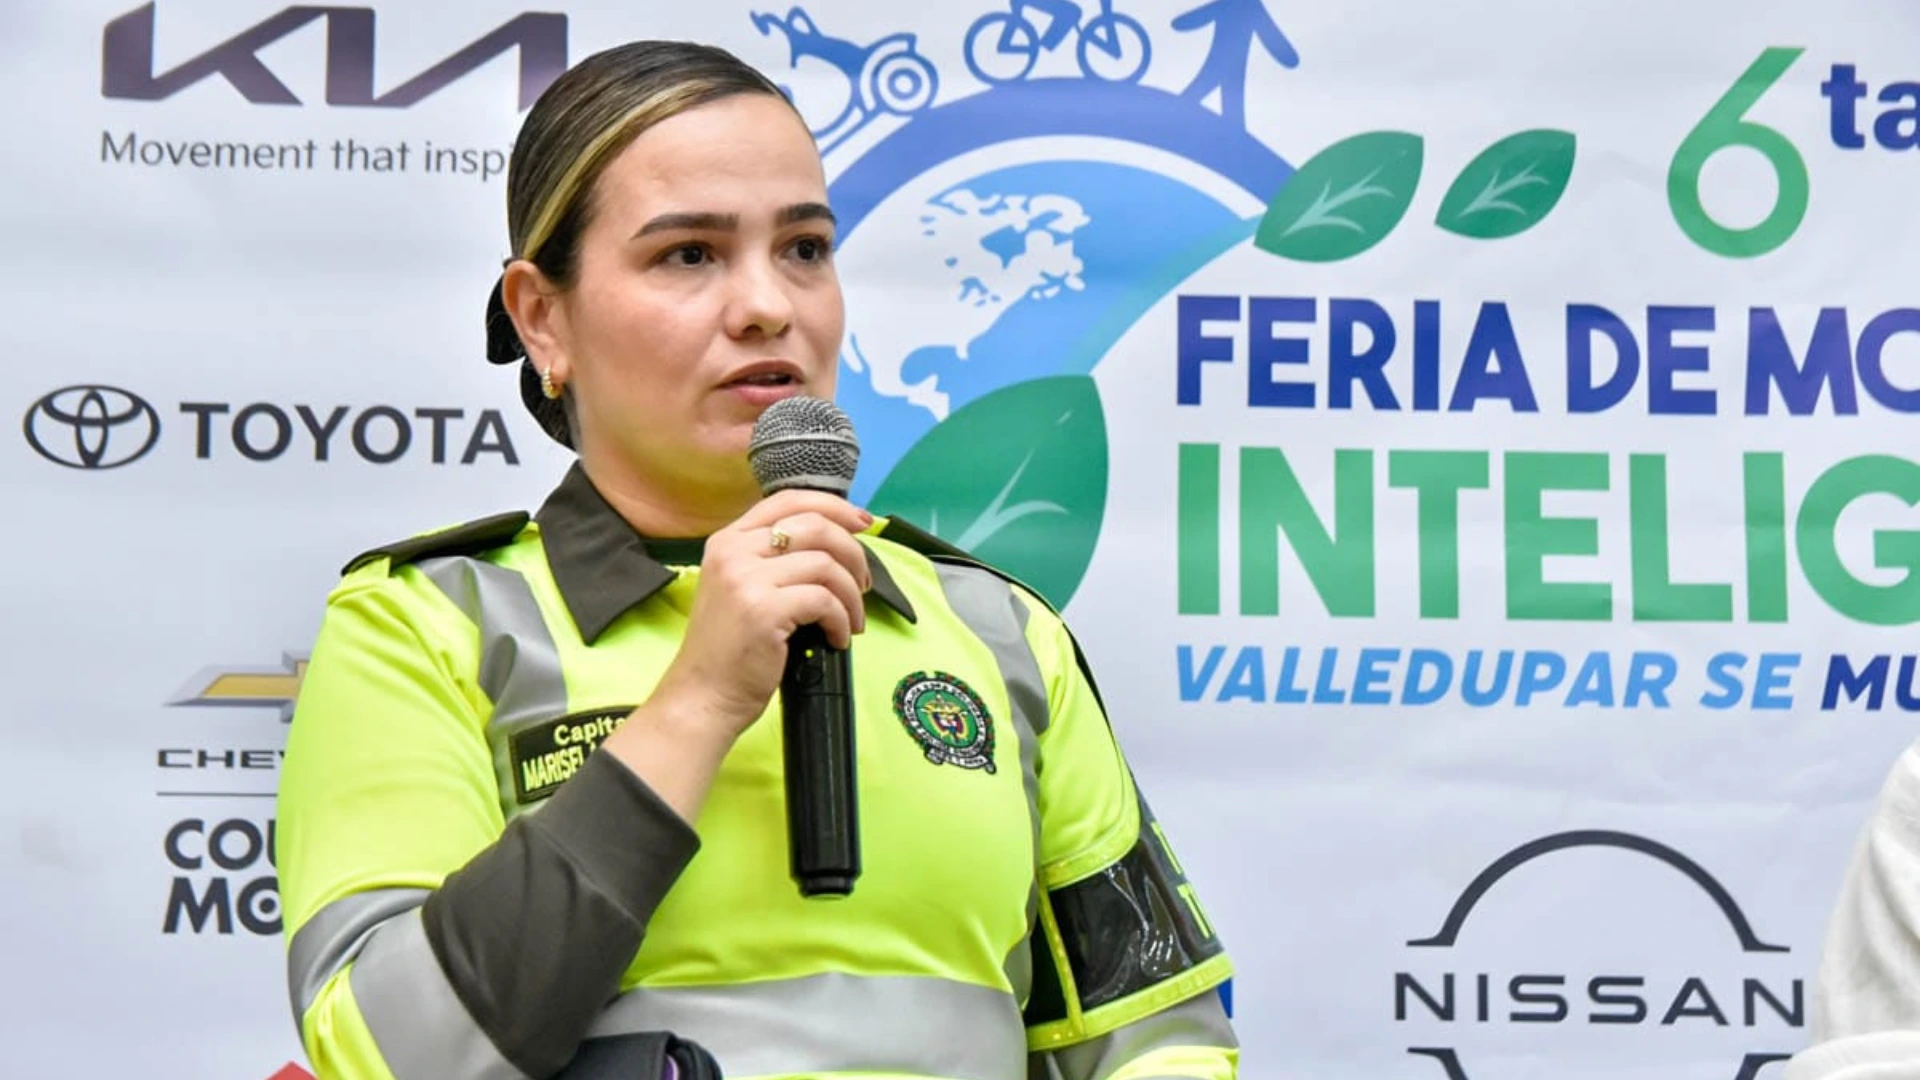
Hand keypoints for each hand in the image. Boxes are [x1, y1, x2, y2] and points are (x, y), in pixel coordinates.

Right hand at [650, 490, 873, 742]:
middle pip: (815, 525)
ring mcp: (746, 578)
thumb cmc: (730, 650)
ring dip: (851, 594)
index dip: (835, 507)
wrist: (702, 696)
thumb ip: (775, 561)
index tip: (864, 525)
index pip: (789, 500)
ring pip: (826, 563)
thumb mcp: (743, 589)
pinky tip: (837, 638)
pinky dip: (842, 620)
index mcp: (728, 540)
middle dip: (853, 553)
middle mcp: (733, 551)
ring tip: (852, 620)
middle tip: (863, 585)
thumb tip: (837, 543)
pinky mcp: (763, 609)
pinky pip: (824, 600)